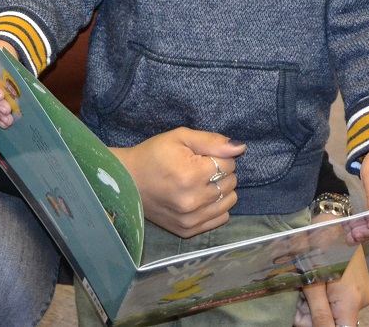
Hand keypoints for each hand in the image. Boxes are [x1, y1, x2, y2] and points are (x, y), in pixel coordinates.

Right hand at [111, 128, 246, 237]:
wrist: (128, 182)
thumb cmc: (153, 155)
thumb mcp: (180, 137)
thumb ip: (212, 141)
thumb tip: (240, 147)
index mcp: (191, 174)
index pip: (228, 164)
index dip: (218, 156)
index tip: (201, 156)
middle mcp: (193, 200)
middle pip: (230, 183)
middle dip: (220, 172)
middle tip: (199, 168)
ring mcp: (190, 219)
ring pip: (229, 202)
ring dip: (221, 190)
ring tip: (201, 183)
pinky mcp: (187, 230)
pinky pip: (220, 218)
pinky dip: (216, 207)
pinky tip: (200, 197)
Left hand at [294, 244, 368, 326]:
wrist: (333, 220)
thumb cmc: (318, 245)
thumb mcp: (312, 279)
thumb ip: (318, 311)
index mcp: (351, 300)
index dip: (321, 326)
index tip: (305, 316)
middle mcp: (362, 300)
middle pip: (337, 322)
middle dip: (314, 315)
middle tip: (299, 296)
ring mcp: (362, 294)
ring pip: (337, 312)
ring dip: (318, 305)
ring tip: (304, 286)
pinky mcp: (360, 288)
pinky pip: (342, 302)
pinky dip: (326, 298)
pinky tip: (315, 285)